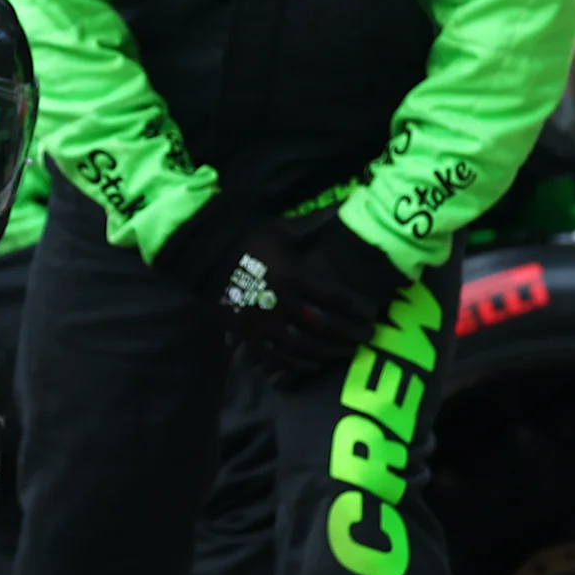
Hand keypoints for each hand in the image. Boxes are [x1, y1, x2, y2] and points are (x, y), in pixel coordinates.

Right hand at [220, 212, 409, 379]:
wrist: (203, 255)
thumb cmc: (246, 238)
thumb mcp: (281, 230)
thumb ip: (313, 225)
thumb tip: (342, 207)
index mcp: (293, 276)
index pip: (333, 297)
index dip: (355, 308)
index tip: (371, 313)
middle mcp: (282, 303)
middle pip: (323, 325)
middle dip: (348, 334)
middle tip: (367, 337)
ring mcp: (264, 323)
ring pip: (303, 346)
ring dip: (328, 353)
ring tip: (345, 354)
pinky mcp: (248, 335)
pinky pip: (277, 357)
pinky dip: (298, 365)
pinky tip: (313, 366)